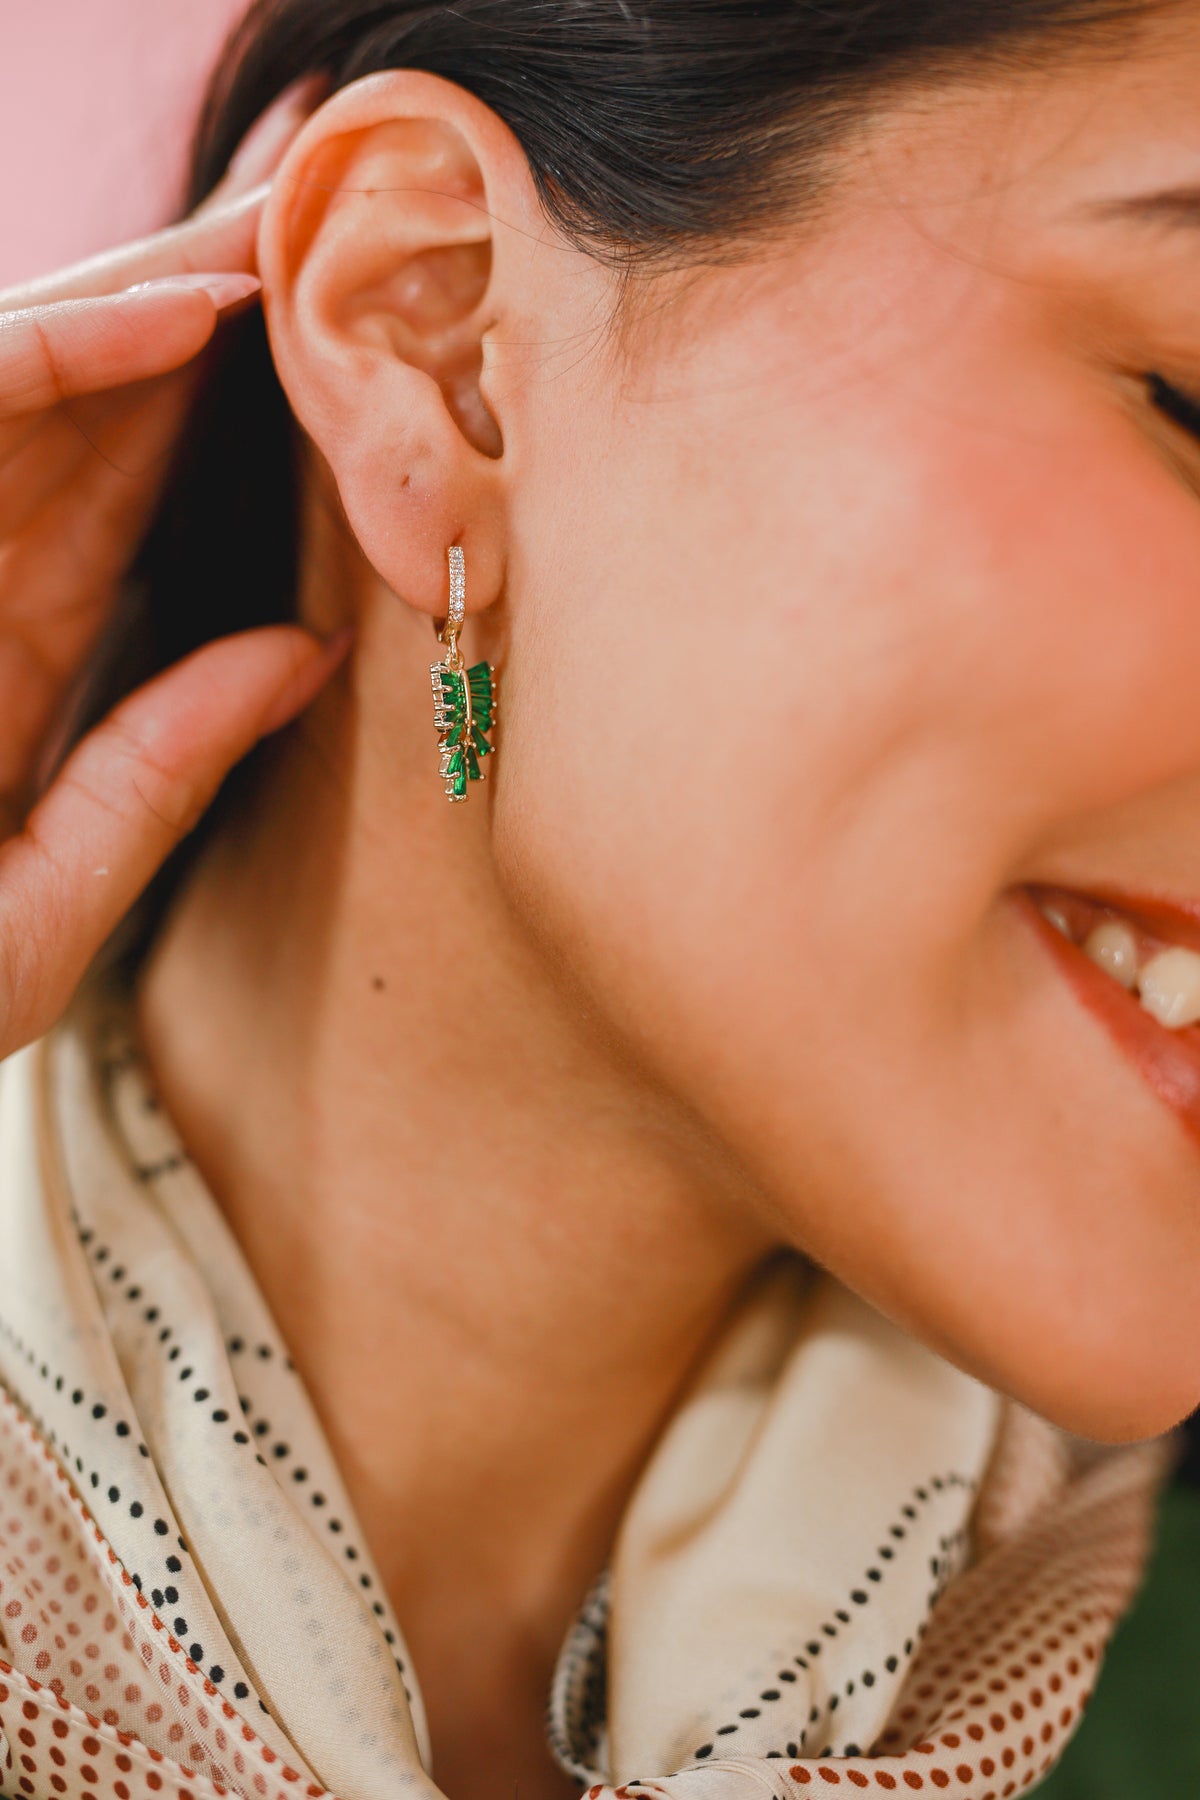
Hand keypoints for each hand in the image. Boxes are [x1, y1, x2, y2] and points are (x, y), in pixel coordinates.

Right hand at [0, 76, 347, 1054]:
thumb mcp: (45, 898)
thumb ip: (160, 771)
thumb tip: (304, 654)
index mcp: (4, 657)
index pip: (123, 509)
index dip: (221, 424)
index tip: (333, 364)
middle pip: (89, 421)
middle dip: (197, 323)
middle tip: (318, 237)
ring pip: (31, 382)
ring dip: (154, 299)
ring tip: (280, 231)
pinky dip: (60, 357)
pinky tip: (183, 313)